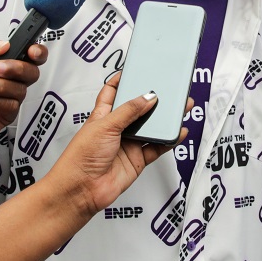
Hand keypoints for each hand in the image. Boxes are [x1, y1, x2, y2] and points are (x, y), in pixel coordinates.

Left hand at [0, 37, 46, 149]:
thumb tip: (4, 44)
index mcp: (5, 61)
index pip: (31, 55)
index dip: (38, 52)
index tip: (31, 51)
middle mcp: (11, 79)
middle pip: (32, 72)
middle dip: (17, 68)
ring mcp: (9, 98)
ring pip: (20, 90)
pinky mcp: (4, 115)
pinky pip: (10, 106)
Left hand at [56, 73, 182, 216]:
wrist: (81, 190)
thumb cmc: (81, 157)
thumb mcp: (105, 125)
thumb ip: (129, 111)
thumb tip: (148, 97)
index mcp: (103, 115)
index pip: (112, 92)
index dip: (123, 81)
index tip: (137, 70)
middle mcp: (116, 129)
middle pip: (138, 110)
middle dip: (153, 100)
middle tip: (169, 89)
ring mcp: (128, 145)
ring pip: (150, 128)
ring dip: (165, 119)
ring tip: (180, 107)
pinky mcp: (137, 160)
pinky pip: (157, 148)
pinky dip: (168, 141)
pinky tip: (177, 132)